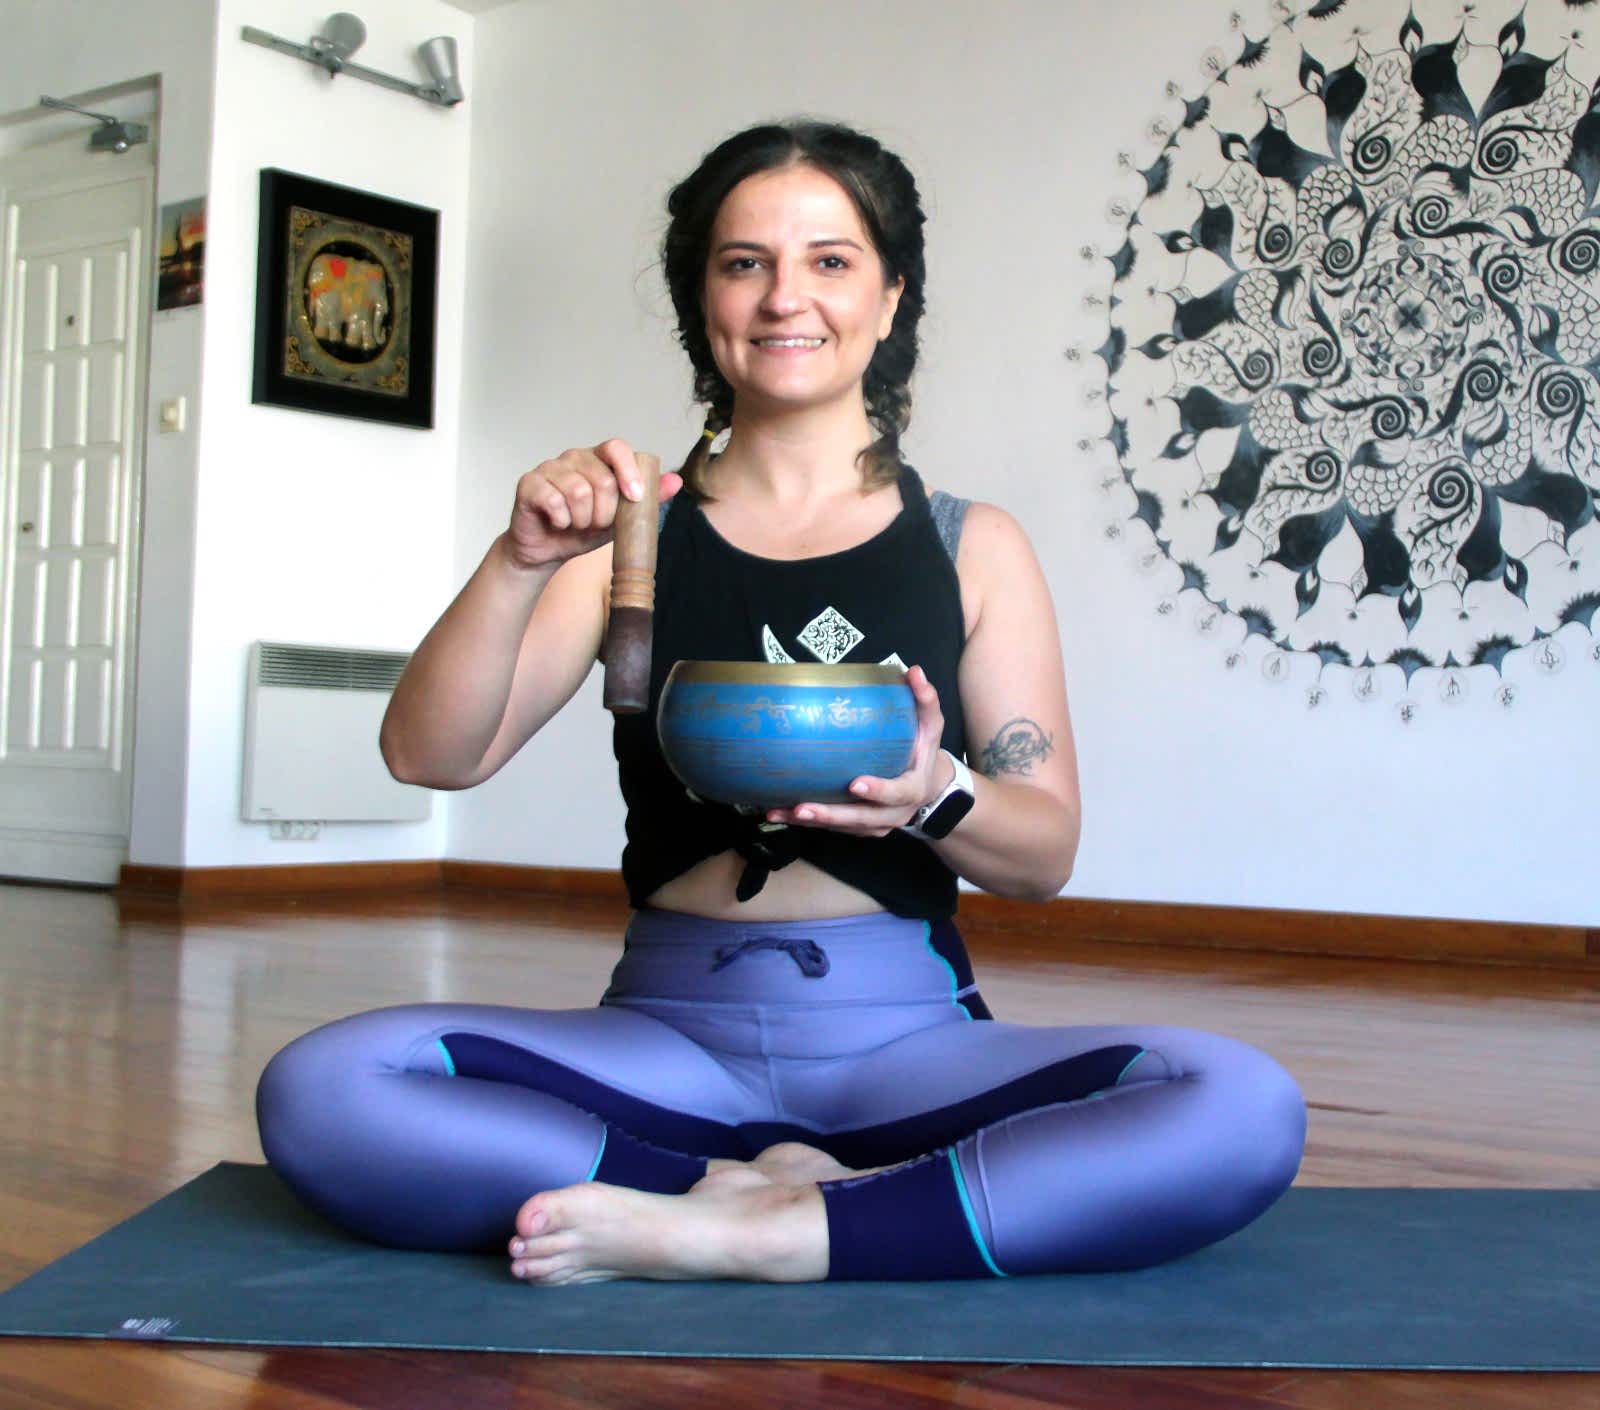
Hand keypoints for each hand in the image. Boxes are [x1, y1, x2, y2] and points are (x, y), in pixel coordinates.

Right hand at [501, 438, 680, 570]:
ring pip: (578, 491)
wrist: (547, 552)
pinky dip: (561, 520)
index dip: (628, 471)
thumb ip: (647, 499)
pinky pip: (554, 501)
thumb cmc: (582, 531)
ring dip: (582, 520)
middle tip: (595, 524)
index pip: (616, 448)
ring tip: (575, 525)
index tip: (634, 497)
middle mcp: (573, 458)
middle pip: (602, 478)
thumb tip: (676, 481)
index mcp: (597, 460)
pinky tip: (557, 523)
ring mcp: (549, 468)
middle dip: (604, 512)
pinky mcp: (528, 483)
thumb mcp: (621, 519)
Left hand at [765, 665, 952, 837]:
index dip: (877, 790)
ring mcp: (875, 825)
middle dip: (830, 814)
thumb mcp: (930, 726)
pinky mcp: (859, 829)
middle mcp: (893, 814)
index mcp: (911, 789)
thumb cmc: (922, 752)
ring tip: (779, 812)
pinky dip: (807, 823)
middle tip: (801, 807)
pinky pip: (832, 828)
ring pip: (841, 827)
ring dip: (810, 821)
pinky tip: (781, 813)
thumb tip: (913, 672)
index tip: (854, 783)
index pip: (896, 792)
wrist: (928, 787)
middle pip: (860, 818)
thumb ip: (924, 700)